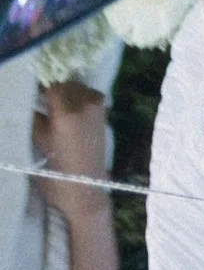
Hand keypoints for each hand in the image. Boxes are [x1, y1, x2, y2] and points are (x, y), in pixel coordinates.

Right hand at [32, 80, 111, 210]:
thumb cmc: (57, 169)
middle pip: (67, 84)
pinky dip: (81, 97)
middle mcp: (84, 104)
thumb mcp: (40, 142)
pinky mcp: (104, 111)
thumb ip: (36, 118)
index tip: (37, 94)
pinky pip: (90, 94)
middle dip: (56, 90)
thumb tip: (33, 101)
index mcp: (65, 113)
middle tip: (46, 101)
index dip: (44, 88)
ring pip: (79, 87)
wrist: (85, 185)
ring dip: (69, 92)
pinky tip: (74, 110)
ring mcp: (96, 106)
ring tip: (59, 106)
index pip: (53, 86)